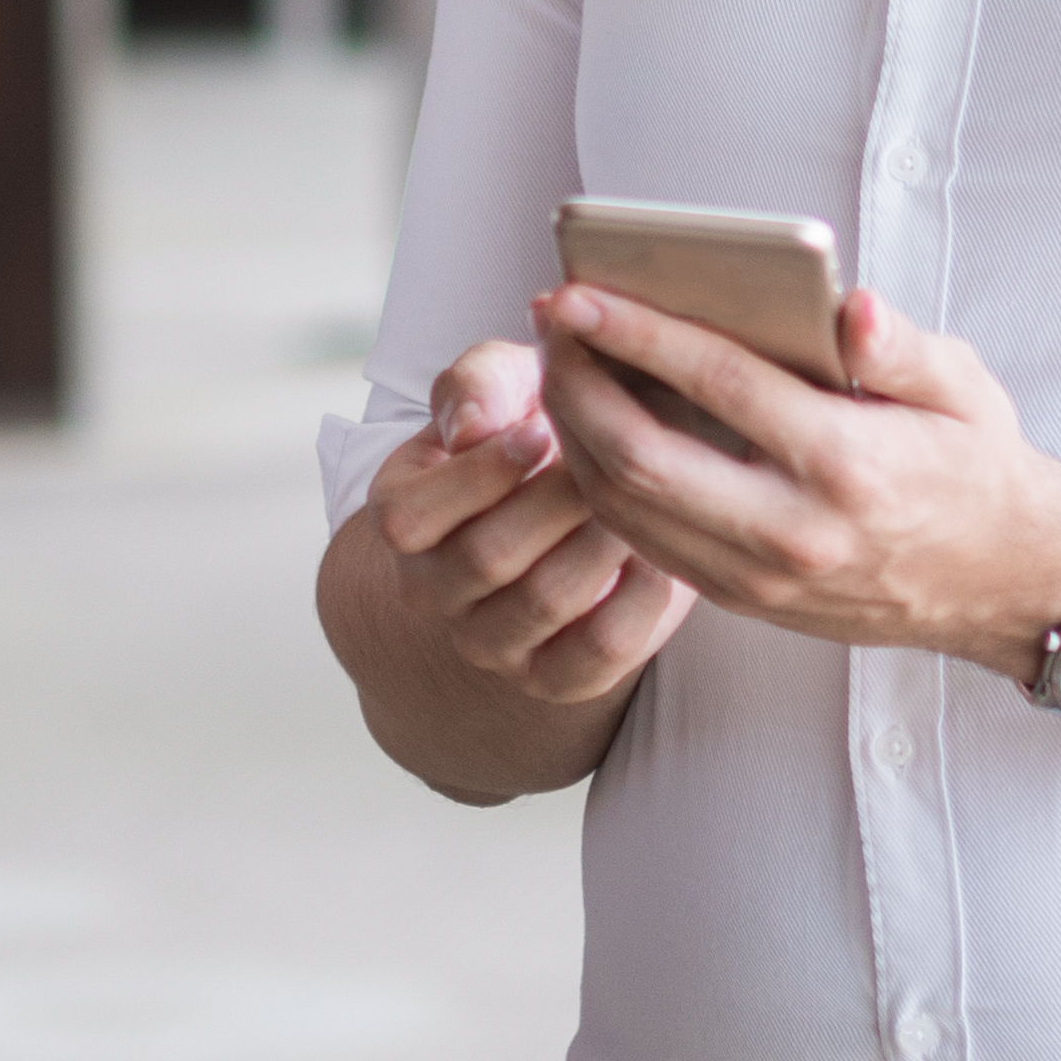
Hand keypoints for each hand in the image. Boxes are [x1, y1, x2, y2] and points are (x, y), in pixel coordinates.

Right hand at [356, 339, 701, 718]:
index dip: (478, 475)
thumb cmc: (534, 425)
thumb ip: (478, 382)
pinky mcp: (556, 678)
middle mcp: (432, 591)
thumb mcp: (504, 382)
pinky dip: (642, 595)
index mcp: (401, 518)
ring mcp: (491, 644)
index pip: (408, 518)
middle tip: (620, 455)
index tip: (544, 428)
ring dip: (604, 538)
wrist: (585, 496)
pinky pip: (601, 650)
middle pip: (487, 557)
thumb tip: (472, 429)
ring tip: (645, 494)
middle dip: (560, 500)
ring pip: (546, 600)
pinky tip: (660, 549)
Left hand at [533, 279, 1060, 676]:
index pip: (715, 384)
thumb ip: (899, 346)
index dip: (634, 332)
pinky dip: (602, 485)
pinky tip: (591, 433)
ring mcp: (761, 577)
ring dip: (573, 436)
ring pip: (625, 509)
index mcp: (846, 462)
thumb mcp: (964, 390)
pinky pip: (645, 543)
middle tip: (550, 324)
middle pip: (639, 455)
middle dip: (575, 384)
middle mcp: (793, 529)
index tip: (579, 291)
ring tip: (558, 370)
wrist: (1007, 587)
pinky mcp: (746, 603)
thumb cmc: (979, 469)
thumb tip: (850, 306)